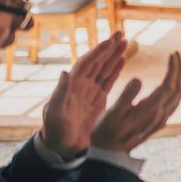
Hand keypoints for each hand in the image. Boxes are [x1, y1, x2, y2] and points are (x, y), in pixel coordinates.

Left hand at [42, 32, 127, 158]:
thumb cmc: (55, 131)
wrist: (62, 148)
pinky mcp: (98, 100)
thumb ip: (60, 93)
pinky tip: (123, 59)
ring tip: (125, 42)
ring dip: (114, 55)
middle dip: (108, 47)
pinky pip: (108, 81)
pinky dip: (115, 69)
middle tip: (120, 33)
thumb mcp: (55, 113)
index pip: (87, 63)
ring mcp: (90, 91)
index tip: (109, 41)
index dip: (98, 52)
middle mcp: (81, 84)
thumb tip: (64, 72)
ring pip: (104, 68)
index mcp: (71, 85)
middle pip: (97, 61)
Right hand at [91, 51, 180, 152]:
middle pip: (177, 90)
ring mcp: (160, 121)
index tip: (172, 53)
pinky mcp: (157, 123)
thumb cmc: (107, 132)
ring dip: (178, 80)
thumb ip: (127, 95)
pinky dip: (174, 89)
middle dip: (179, 71)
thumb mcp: (113, 112)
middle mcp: (160, 116)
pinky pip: (172, 103)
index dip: (173, 69)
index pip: (169, 85)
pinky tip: (169, 84)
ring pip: (177, 97)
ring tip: (175, 65)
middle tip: (176, 54)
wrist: (109, 154)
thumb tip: (139, 78)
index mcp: (151, 111)